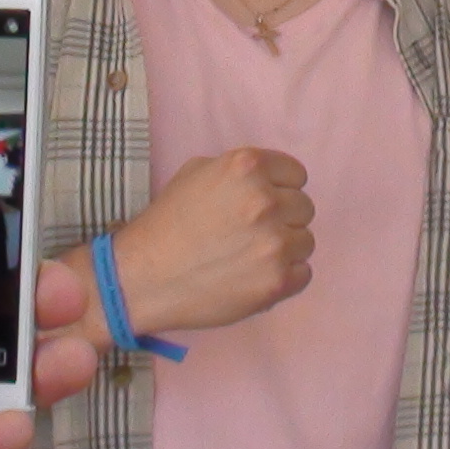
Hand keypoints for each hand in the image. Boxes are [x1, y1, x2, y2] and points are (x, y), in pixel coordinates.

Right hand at [96, 147, 313, 339]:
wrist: (143, 277)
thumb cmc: (166, 223)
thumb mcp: (196, 173)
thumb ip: (239, 171)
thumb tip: (271, 180)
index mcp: (247, 167)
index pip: (296, 174)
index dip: (280, 189)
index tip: (263, 204)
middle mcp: (265, 201)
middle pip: (304, 208)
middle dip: (283, 219)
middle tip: (251, 234)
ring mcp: (274, 243)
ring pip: (306, 241)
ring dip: (285, 249)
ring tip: (250, 257)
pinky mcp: (276, 281)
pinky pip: (304, 273)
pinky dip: (285, 277)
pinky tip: (254, 276)